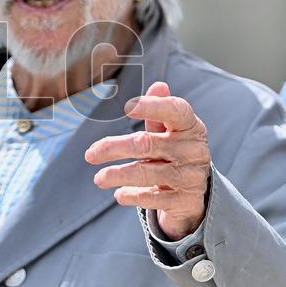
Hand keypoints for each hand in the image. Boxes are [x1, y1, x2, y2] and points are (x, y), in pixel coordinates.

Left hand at [84, 81, 210, 239]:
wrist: (196, 192)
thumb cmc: (174, 151)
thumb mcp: (169, 131)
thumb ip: (158, 111)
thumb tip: (158, 85)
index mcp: (191, 126)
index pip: (175, 111)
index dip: (153, 107)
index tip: (128, 107)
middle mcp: (194, 150)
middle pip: (147, 144)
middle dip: (114, 148)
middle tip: (89, 155)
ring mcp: (191, 176)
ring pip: (147, 173)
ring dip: (117, 175)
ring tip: (99, 179)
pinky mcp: (186, 201)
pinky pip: (154, 198)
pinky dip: (133, 196)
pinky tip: (119, 195)